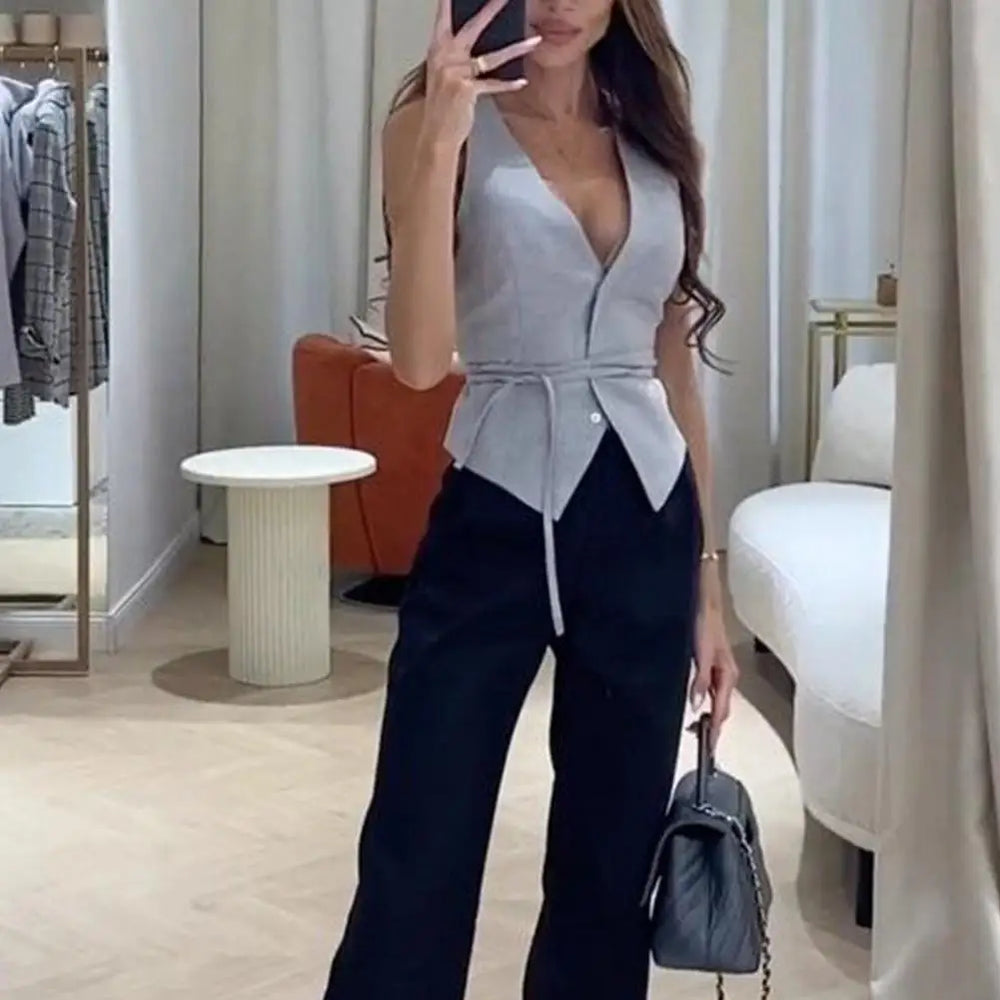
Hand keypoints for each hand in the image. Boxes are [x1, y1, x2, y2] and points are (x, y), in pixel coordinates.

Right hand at [421, 0, 540, 151]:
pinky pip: (493, 83)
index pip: (444, 17)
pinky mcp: (466, 90)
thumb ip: (457, 54)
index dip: (450, 2)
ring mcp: (455, 73)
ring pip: (492, 57)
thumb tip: (482, 41)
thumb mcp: (444, 74)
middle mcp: (445, 57)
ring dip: (516, 49)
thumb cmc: (443, 105)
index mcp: (437, 49)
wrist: (436, 135)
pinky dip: (508, 84)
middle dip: (491, 9)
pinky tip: (521, 80)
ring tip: (534, 40)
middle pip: (473, 27)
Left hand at [689, 604, 739, 748]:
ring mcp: (722, 670)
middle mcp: (727, 676)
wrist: (705, 605)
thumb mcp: (701, 655)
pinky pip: (713, 690)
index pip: (722, 711)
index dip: (715, 730)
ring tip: (699, 729)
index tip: (710, 747)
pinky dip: (706, 700)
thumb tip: (696, 706)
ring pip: (717, 700)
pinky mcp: (714, 664)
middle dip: (713, 727)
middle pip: (722, 709)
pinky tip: (699, 703)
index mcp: (728, 676)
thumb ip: (700, 681)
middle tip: (702, 742)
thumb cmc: (705, 625)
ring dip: (710, 715)